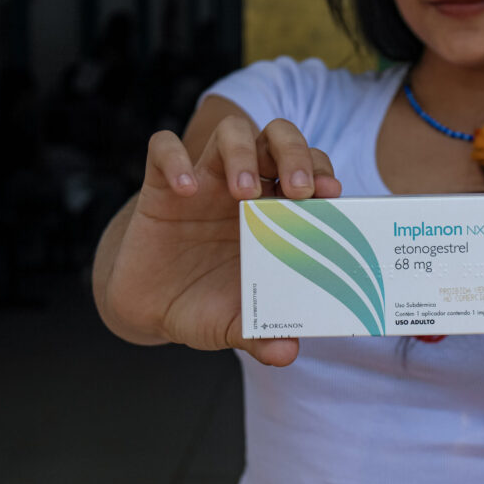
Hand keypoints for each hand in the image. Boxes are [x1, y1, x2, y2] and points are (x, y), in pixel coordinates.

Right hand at [101, 115, 340, 365]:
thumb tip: (286, 352)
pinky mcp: (160, 186)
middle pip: (278, 137)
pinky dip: (175, 160)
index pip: (309, 170)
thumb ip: (261, 336)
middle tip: (298, 190)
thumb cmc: (205, 305)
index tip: (333, 196)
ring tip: (243, 190)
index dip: (323, 174)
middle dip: (294, 153)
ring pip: (231, 131)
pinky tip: (185, 190)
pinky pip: (163, 148)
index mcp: (275, 212)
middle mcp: (245, 186)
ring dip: (243, 151)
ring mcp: (204, 179)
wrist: (151, 307)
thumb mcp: (235, 324)